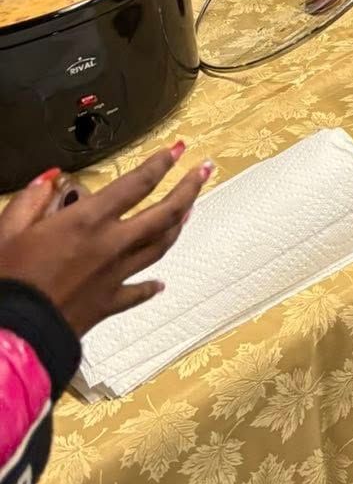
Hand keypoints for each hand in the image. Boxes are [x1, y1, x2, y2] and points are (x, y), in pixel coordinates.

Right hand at [0, 145, 211, 336]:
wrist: (12, 333)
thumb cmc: (9, 283)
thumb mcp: (8, 231)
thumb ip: (32, 200)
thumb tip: (47, 179)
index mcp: (88, 221)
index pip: (137, 184)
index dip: (161, 163)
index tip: (176, 150)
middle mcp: (110, 245)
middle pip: (164, 212)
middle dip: (188, 187)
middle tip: (203, 171)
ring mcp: (115, 275)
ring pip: (160, 246)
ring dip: (178, 225)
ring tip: (190, 210)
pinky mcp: (108, 304)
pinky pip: (138, 292)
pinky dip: (151, 286)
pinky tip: (160, 284)